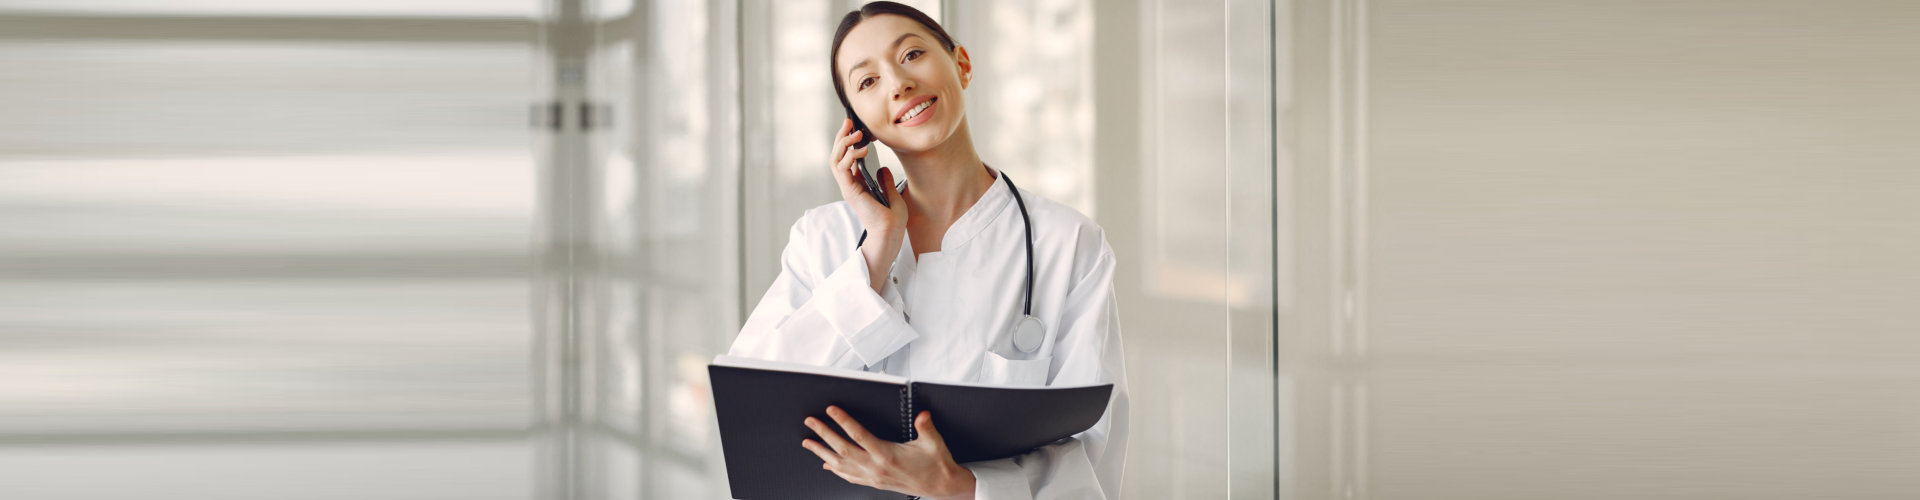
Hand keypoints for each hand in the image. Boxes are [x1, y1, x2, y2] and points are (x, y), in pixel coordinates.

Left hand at [802, 406, 975, 499]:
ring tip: (808, 443)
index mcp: (888, 454)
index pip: (859, 434)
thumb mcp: (933, 442)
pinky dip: (835, 470)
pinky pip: (849, 477)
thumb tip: (922, 415)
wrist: (941, 487)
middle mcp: (876, 467)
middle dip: (824, 434)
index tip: (831, 410)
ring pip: (841, 465)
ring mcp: (873, 477)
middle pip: (843, 449)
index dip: (843, 421)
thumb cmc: (936, 464)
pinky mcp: (874, 483)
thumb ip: (925, 426)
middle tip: (811, 422)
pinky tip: (826, 464)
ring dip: (822, 453)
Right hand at [829, 119, 909, 292]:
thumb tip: (882, 168)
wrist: (891, 232)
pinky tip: (860, 149)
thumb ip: (884, 180)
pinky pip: (842, 168)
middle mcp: (850, 184)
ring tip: (856, 134)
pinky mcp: (850, 190)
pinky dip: (849, 155)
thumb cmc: (892, 218)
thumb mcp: (891, 192)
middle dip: (842, 136)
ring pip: (835, 159)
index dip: (848, 141)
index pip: (846, 157)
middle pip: (837, 155)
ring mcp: (848, 187)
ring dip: (843, 143)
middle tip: (849, 122)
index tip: (856, 127)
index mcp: (857, 184)